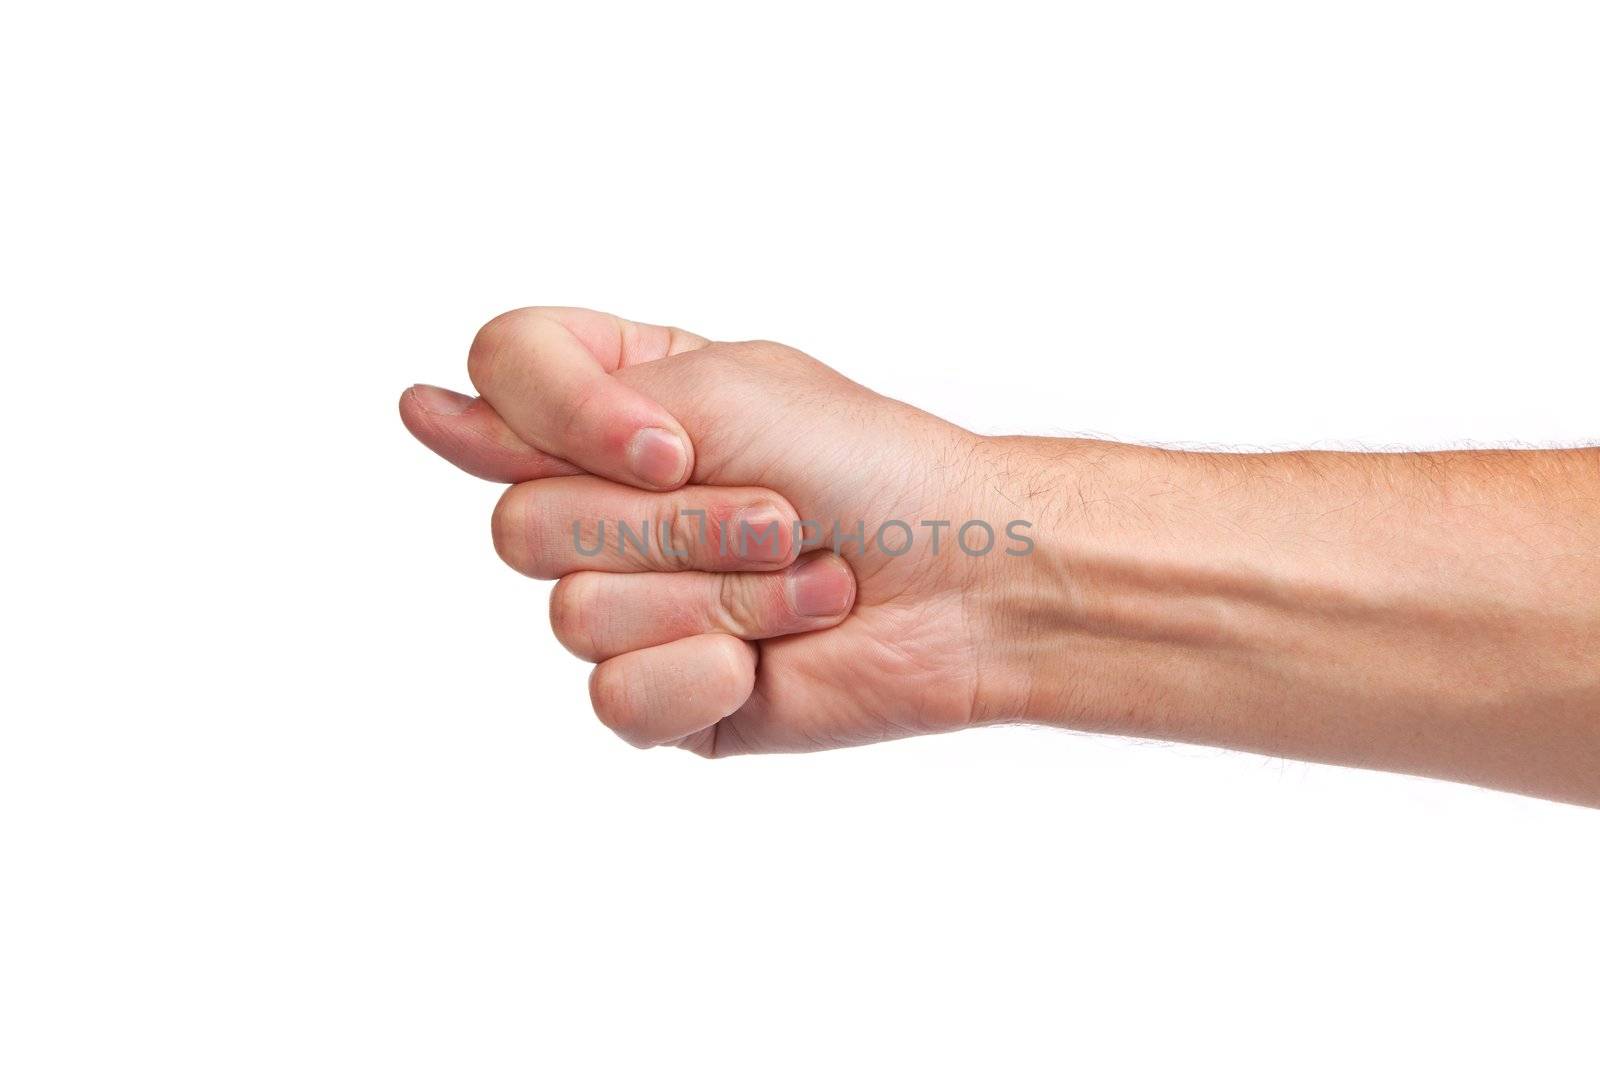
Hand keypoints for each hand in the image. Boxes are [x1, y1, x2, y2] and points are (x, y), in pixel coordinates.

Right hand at [401, 307, 1042, 754]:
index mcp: (615, 409)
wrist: (969, 579)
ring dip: (717, 595)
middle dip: (678, 526)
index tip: (672, 445)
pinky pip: (617, 699)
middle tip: (782, 520)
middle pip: (525, 523)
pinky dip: (711, 670)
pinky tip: (769, 659)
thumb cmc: (867, 468)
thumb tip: (421, 411)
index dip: (567, 418)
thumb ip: (563, 407)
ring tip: (800, 583)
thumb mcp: (722, 393)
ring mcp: (625, 604)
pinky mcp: (658, 697)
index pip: (497, 375)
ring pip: (576, 615)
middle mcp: (604, 504)